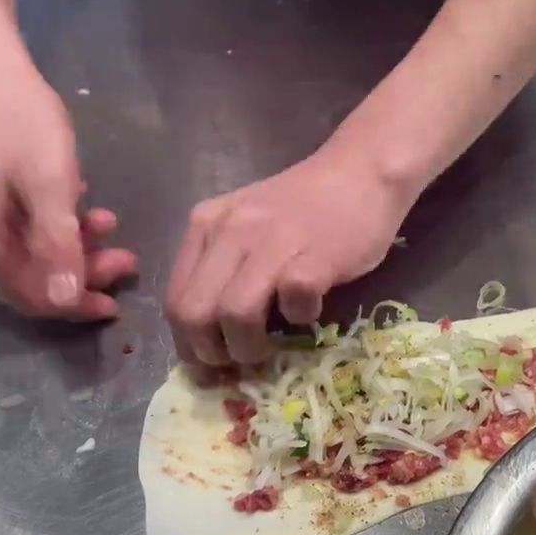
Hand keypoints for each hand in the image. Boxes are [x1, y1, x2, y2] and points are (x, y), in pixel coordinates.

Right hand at [0, 48, 136, 318]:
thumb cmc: (19, 119)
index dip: (75, 304)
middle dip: (80, 272)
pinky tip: (83, 206)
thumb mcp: (50, 184)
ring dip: (72, 246)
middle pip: (27, 278)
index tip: (118, 301)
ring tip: (110, 223)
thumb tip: (63, 301)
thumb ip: (58, 244)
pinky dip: (53, 226)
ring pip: (26, 255)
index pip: (29, 296)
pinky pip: (17, 231)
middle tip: (127, 257)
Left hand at [166, 155, 409, 365]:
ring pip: (235, 313)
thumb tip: (211, 333)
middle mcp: (231, 231)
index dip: (187, 343)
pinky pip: (294, 303)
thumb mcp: (247, 224)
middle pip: (194, 313)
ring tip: (269, 349)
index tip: (209, 362)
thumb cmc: (306, 205)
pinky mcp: (315, 256)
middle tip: (237, 361)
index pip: (175, 299)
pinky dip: (301, 318)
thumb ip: (224, 265)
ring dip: (249, 347)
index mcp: (206, 224)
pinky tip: (310, 308)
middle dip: (211, 352)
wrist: (361, 172)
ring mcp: (273, 242)